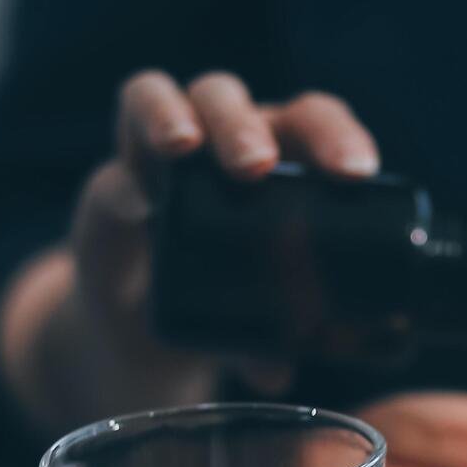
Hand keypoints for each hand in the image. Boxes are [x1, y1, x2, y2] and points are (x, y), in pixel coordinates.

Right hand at [59, 70, 379, 412]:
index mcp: (274, 154)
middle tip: (258, 167)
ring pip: (159, 100)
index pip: (308, 121)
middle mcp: (215, 140)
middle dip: (244, 125)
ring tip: (184, 149)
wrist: (143, 325)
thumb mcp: (256, 318)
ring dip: (172, 117)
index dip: (334, 134)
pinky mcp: (111, 194)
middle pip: (230, 100)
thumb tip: (291, 366)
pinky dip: (124, 184)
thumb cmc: (223, 297)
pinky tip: (139, 203)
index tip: (355, 173)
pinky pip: (111, 173)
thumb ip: (275, 335)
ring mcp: (156, 159)